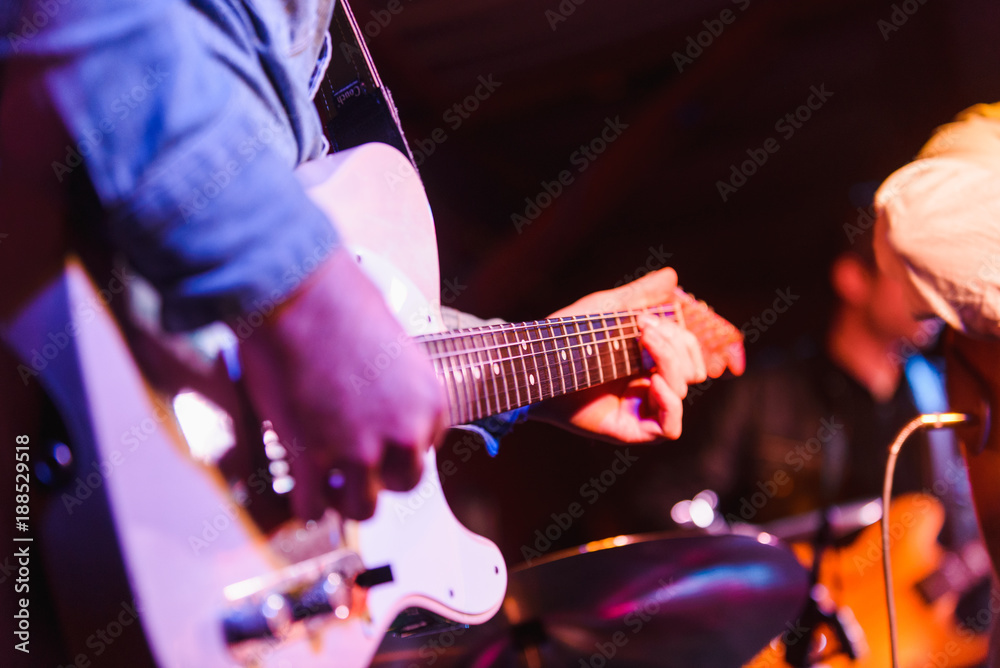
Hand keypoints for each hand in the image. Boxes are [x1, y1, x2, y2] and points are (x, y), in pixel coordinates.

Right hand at [238, 248, 446, 519]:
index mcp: (429, 401)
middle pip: (403, 483)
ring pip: (362, 508)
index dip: (398, 444)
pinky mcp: (314, 459)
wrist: (298, 294)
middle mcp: (404, 432)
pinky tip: (299, 488)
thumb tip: (380, 397)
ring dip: (344, 500)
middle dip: (379, 477)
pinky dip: (306, 505)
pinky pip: (314, 508)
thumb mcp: (394, 343)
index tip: (379, 440)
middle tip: (354, 464)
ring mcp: (360, 450)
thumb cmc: (341, 302)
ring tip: (327, 485)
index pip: (426, 446)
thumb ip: (396, 383)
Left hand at [530, 268, 710, 441]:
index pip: (689, 351)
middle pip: (692, 368)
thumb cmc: (562, 336)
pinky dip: (670, 403)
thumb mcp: (605, 308)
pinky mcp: (631, 430)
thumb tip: (672, 276)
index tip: (656, 317)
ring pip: (683, 389)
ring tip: (642, 345)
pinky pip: (670, 428)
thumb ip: (639, 295)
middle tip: (642, 327)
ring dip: (671, 361)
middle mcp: (647, 383)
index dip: (686, 336)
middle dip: (676, 342)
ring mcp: (640, 407)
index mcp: (646, 358)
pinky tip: (652, 380)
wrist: (535, 362)